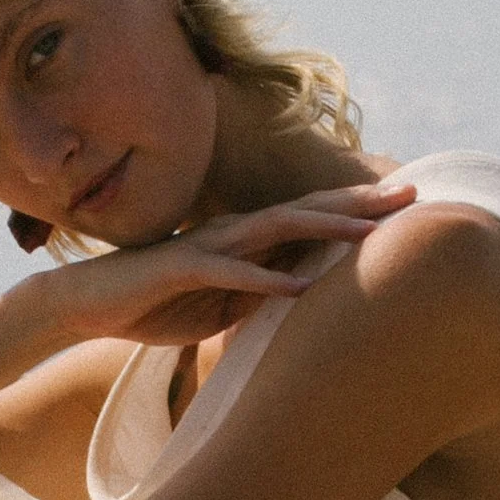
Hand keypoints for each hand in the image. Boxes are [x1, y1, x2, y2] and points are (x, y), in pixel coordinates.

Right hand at [37, 180, 416, 349]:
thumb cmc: (157, 303)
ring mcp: (209, 246)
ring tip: (369, 233)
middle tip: (411, 193)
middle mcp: (234, 232)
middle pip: (307, 210)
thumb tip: (309, 300)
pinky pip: (228, 273)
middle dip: (359, 203)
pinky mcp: (180, 268)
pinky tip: (296, 290)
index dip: (359, 210)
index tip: (408, 205)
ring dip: (324, 230)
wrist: (88, 306)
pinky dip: (263, 281)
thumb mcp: (225, 306)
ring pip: (275, 229)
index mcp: (247, 239)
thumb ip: (264, 296)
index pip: (313, 218)